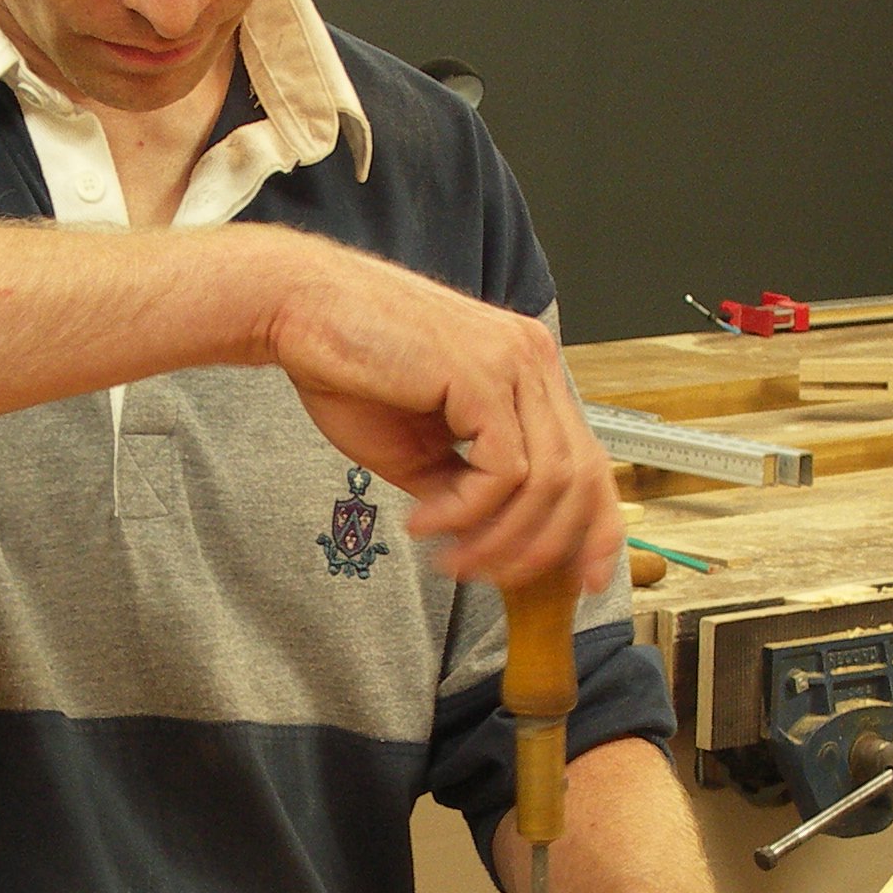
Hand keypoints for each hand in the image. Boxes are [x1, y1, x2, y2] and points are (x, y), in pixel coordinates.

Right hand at [255, 235, 621, 593]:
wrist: (297, 311)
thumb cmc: (347, 367)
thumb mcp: (415, 450)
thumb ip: (459, 487)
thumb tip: (484, 538)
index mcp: (526, 371)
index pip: (589, 460)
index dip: (596, 529)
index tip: (584, 581)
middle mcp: (532, 360)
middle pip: (583, 478)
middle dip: (542, 547)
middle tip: (488, 577)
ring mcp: (514, 363)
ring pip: (548, 482)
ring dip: (498, 537)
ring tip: (447, 557)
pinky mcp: (483, 374)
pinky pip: (503, 471)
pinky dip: (466, 511)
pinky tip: (424, 521)